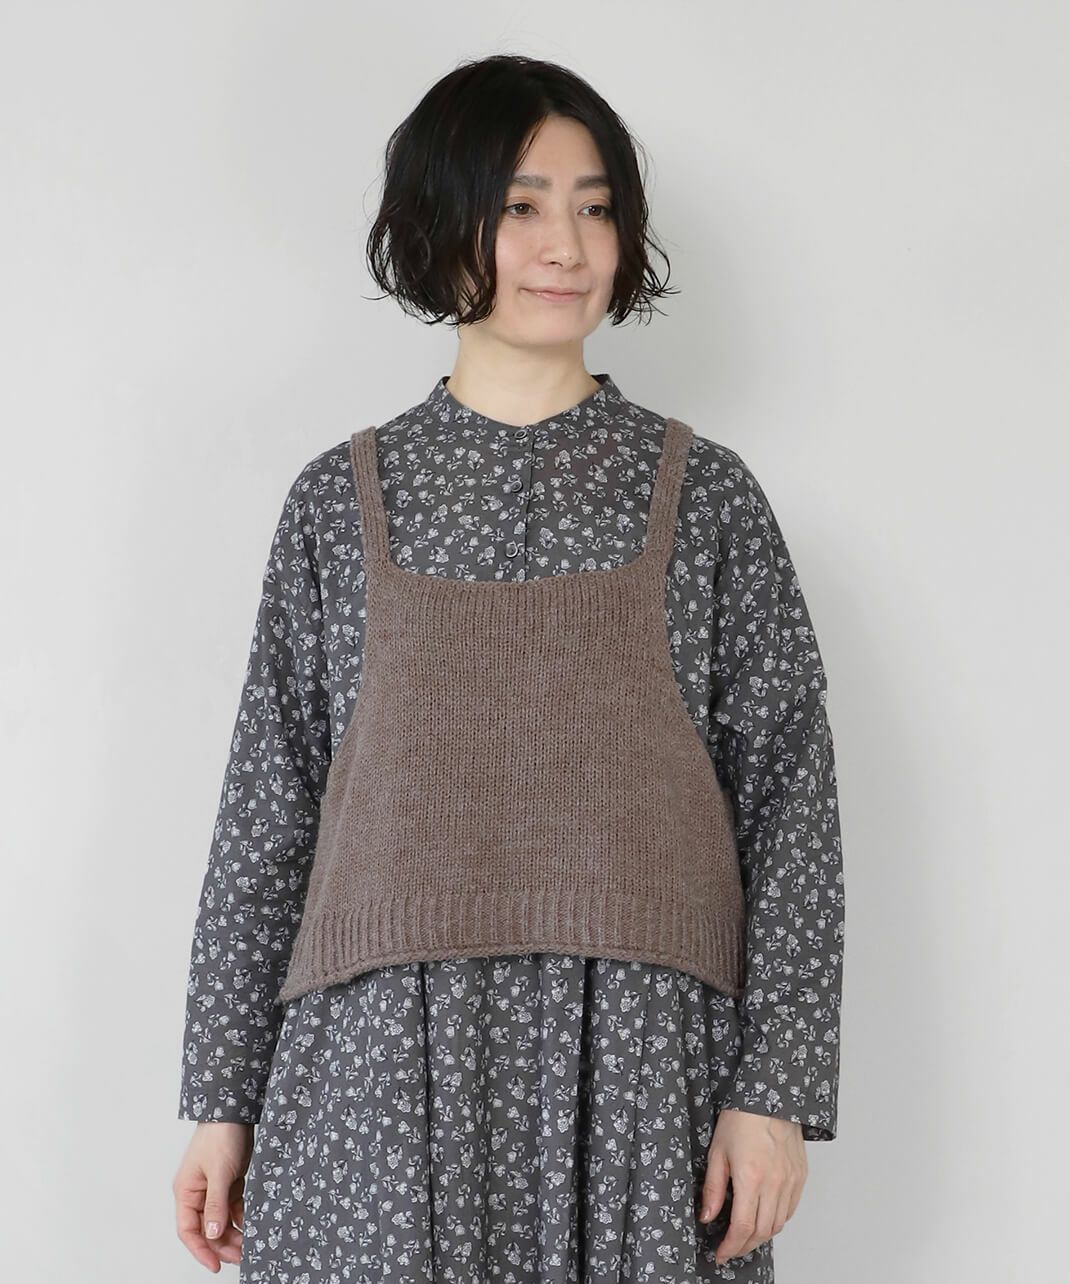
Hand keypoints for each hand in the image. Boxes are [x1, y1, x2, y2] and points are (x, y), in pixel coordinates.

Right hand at [173, 1121, 254, 1271]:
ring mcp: (214, 1187)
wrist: (235, 1109)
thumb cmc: (220, 1135)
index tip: (215, 1265)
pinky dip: (241, 1217)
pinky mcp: (230, 1181)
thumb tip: (211, 1234)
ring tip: (249, 1245)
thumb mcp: (219, 1173)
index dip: (201, 1250)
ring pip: (221, 1219)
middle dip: (222, 1244)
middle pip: (207, 1228)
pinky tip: (251, 1226)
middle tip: (240, 1256)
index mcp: (186, 1192)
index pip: (188, 1230)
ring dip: (233, 1233)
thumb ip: (215, 1205)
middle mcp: (198, 1193)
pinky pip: (233, 1206)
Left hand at [697, 1108, 807, 1265]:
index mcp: (751, 1178)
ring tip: (745, 1236)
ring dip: (760, 1236)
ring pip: (778, 1224)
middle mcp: (775, 1184)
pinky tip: (764, 1217)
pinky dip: (777, 1220)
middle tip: (730, 1248)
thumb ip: (713, 1189)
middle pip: (762, 1232)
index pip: (743, 1228)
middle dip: (744, 1246)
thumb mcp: (717, 1151)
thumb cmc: (741, 1118)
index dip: (731, 1246)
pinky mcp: (800, 1176)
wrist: (771, 1095)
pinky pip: (790, 1209)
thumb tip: (707, 1216)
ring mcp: (791, 1181)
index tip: (720, 1253)